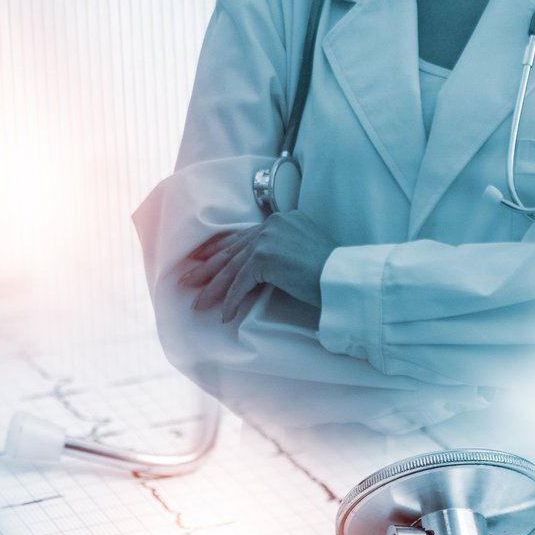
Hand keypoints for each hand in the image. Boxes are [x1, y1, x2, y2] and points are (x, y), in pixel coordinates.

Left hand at [177, 211, 337, 321]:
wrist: (347, 278)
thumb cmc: (332, 272)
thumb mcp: (303, 250)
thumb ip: (280, 250)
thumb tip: (258, 267)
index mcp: (281, 220)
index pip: (242, 236)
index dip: (218, 250)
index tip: (200, 259)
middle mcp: (272, 225)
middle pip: (231, 251)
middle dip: (207, 269)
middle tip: (186, 280)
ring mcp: (267, 239)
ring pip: (232, 269)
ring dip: (214, 290)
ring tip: (199, 304)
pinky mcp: (265, 258)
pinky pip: (241, 283)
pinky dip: (232, 300)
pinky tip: (224, 314)